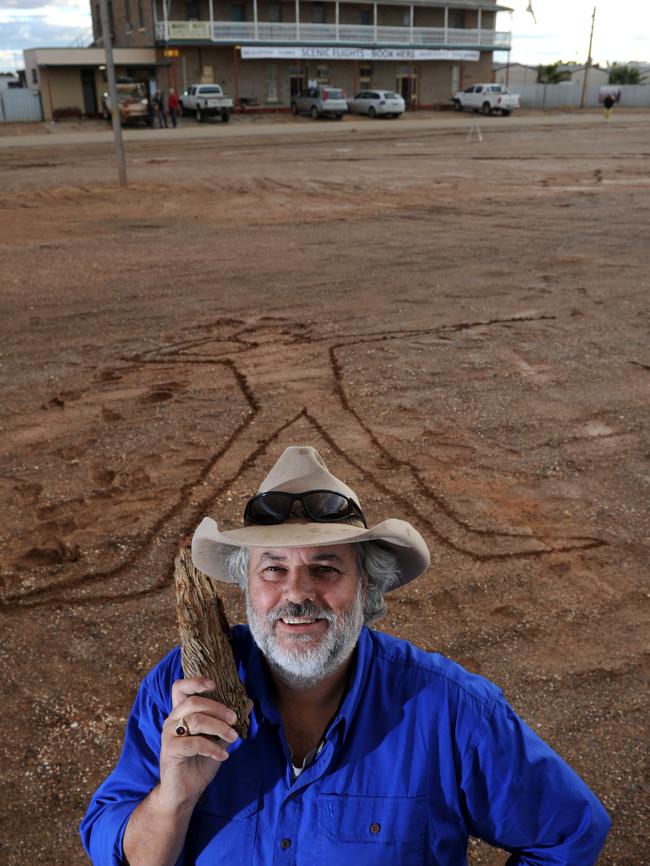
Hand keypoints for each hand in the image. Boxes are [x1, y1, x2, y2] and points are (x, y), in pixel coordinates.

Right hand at [158, 678, 247, 811]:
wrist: (185, 793)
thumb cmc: (200, 763)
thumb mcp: (219, 740)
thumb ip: (229, 722)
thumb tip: (248, 702)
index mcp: (181, 713)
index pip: (180, 687)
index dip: (195, 681)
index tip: (214, 684)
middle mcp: (173, 720)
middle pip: (194, 702)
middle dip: (218, 708)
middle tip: (234, 719)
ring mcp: (169, 735)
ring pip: (195, 720)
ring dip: (219, 728)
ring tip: (233, 738)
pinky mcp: (170, 750)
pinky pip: (194, 743)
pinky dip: (212, 748)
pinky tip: (222, 756)